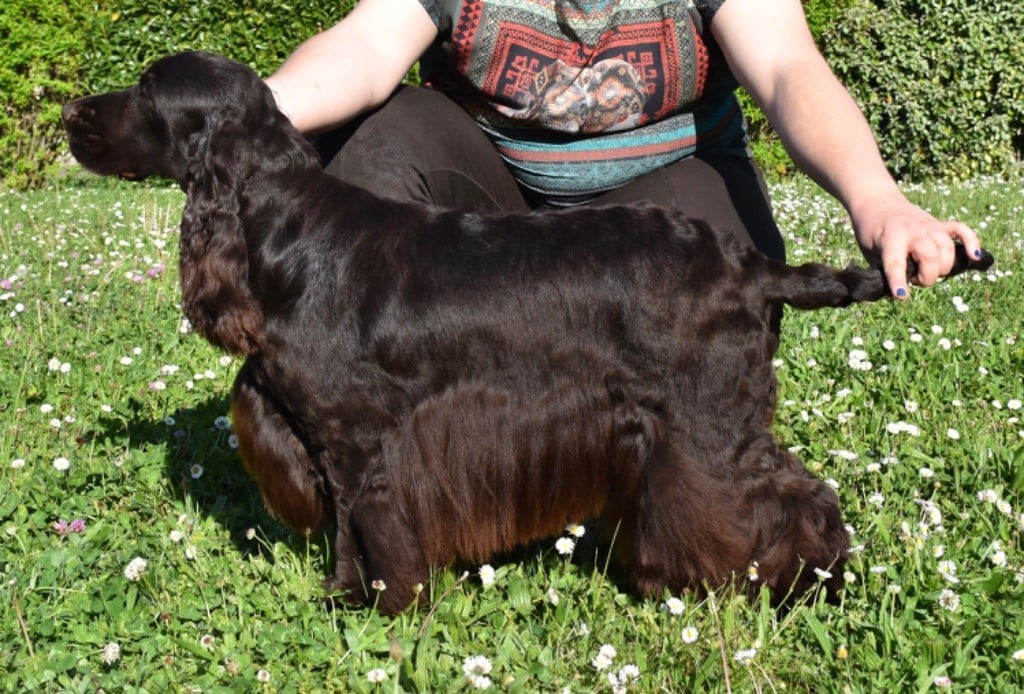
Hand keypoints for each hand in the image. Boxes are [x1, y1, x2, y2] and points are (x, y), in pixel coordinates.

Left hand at [850, 192, 982, 298]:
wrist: (877, 203)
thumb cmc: (871, 233)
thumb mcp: (869, 254)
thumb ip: (883, 273)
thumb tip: (898, 295)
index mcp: (890, 238)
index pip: (896, 263)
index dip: (899, 281)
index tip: (901, 295)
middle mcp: (913, 230)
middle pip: (931, 257)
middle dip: (926, 276)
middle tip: (914, 278)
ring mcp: (929, 225)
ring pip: (947, 249)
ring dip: (942, 267)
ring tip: (928, 270)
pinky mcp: (940, 223)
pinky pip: (962, 230)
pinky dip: (972, 243)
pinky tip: (975, 257)